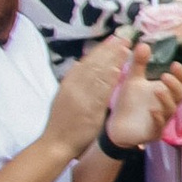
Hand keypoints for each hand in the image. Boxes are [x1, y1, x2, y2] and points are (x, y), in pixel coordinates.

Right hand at [47, 33, 133, 160]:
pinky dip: (109, 79)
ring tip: (125, 48)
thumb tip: (78, 64)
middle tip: (124, 37)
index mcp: (68, 84)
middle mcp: (74, 88)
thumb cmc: (61, 122)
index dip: (100, 50)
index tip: (112, 39)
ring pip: (98, 74)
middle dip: (110, 50)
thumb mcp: (63, 97)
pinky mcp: (89, 109)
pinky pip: (101, 92)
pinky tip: (119, 69)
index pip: (86, 62)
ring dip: (113, 60)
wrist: (56, 143)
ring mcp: (81, 98)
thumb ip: (72, 82)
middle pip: (94, 64)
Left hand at [105, 53, 181, 151]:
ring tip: (157, 90)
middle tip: (165, 76)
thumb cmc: (129, 102)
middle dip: (175, 86)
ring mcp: (162, 119)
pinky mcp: (153, 132)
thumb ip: (139, 64)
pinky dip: (157, 118)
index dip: (181, 74)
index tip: (175, 64)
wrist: (116, 126)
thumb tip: (144, 44)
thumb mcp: (133, 80)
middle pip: (179, 96)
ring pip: (171, 110)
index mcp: (166, 92)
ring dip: (166, 100)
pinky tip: (152, 110)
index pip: (180, 82)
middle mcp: (167, 105)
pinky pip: (159, 126)